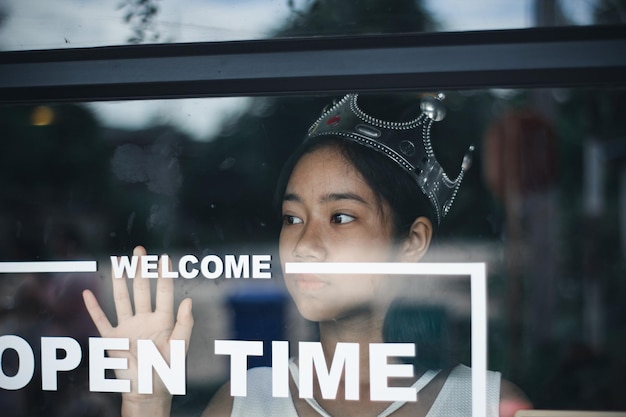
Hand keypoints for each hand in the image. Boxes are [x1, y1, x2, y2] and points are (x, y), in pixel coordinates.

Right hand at [82, 246, 193, 414]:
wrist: (148, 391)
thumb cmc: (167, 370)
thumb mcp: (180, 347)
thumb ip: (185, 324)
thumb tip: (188, 300)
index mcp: (163, 320)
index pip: (164, 292)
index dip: (164, 275)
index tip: (165, 258)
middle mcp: (145, 319)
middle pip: (142, 289)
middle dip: (140, 269)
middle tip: (140, 250)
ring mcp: (128, 327)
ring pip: (122, 299)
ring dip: (119, 281)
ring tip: (118, 261)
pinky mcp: (113, 339)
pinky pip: (101, 321)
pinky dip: (93, 308)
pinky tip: (88, 293)